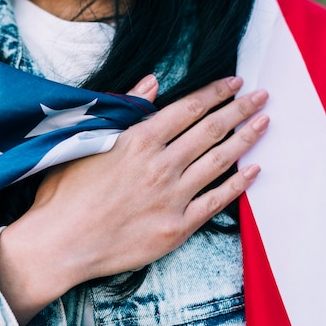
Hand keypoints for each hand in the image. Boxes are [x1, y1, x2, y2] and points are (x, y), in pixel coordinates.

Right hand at [0, 75, 268, 324]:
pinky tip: (253, 170)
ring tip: (264, 123)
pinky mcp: (178, 227)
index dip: (216, 92)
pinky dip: (237, 184)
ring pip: (219, 161)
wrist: (61, 243)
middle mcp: (162, 165)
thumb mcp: (88, 140)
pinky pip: (216, 201)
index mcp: (140, 140)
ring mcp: (173, 197)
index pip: (189, 108)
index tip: (234, 82)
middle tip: (261, 96)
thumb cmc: (65, 193)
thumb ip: (125, 109)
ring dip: (246, 139)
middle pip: (211, 130)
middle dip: (240, 109)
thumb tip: (153, 81)